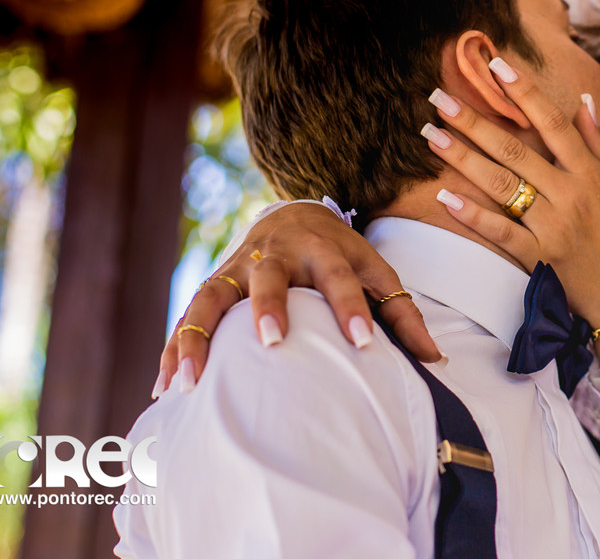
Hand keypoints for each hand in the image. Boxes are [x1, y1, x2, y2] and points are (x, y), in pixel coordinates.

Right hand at [157, 201, 441, 396]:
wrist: (292, 213)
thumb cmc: (341, 253)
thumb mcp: (375, 271)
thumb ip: (401, 313)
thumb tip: (436, 360)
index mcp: (324, 250)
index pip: (341, 278)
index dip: (352, 308)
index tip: (364, 343)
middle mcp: (277, 254)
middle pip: (270, 277)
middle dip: (270, 306)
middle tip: (272, 340)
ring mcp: (238, 268)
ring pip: (212, 298)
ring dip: (198, 337)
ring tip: (189, 382)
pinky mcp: (214, 284)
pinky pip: (188, 317)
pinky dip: (173, 349)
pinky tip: (163, 386)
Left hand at [423, 61, 599, 363]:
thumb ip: (599, 143)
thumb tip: (583, 100)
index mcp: (590, 173)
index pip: (553, 123)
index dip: (524, 93)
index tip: (496, 66)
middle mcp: (571, 194)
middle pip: (516, 150)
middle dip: (475, 122)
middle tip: (440, 99)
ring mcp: (554, 226)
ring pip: (502, 185)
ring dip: (464, 159)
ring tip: (432, 135)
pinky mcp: (540, 256)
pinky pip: (501, 232)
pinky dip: (473, 215)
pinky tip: (445, 196)